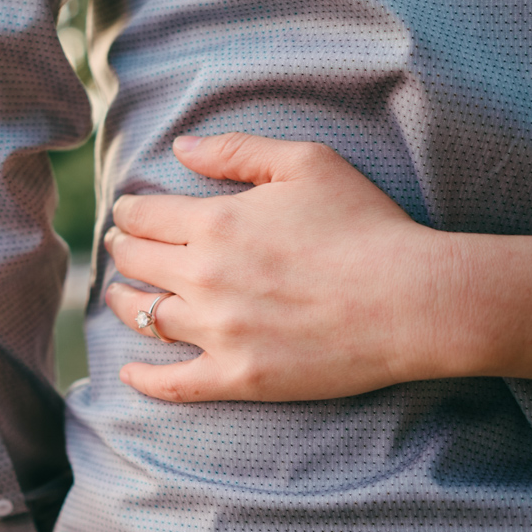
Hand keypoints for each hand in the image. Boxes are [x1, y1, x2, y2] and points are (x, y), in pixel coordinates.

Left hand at [104, 133, 460, 402]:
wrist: (412, 299)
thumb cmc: (365, 223)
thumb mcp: (305, 162)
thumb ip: (236, 150)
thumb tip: (180, 147)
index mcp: (213, 223)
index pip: (143, 216)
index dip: (129, 211)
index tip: (129, 211)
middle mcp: (203, 278)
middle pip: (136, 262)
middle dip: (123, 248)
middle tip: (121, 246)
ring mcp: (218, 332)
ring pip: (144, 318)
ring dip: (122, 301)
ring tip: (119, 294)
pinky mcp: (238, 376)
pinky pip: (173, 383)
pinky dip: (143, 378)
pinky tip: (129, 371)